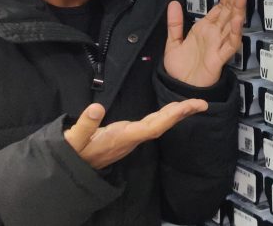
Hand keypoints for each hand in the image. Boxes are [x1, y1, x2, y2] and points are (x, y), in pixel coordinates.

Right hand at [64, 101, 208, 169]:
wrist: (71, 168)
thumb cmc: (73, 153)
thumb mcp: (74, 139)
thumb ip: (85, 125)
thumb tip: (97, 108)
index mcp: (123, 137)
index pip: (152, 127)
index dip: (171, 117)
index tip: (187, 108)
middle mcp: (131, 138)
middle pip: (161, 125)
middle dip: (181, 114)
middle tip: (201, 103)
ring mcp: (131, 137)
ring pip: (158, 125)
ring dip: (175, 114)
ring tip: (192, 104)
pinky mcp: (127, 135)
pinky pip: (152, 125)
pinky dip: (164, 116)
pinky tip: (172, 111)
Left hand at [164, 0, 247, 87]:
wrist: (179, 88)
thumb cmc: (179, 68)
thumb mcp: (173, 41)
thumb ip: (174, 23)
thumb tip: (174, 2)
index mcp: (205, 29)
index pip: (219, 7)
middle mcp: (214, 34)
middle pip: (228, 10)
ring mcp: (219, 45)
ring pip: (232, 23)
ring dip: (238, 8)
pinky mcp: (220, 58)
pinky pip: (230, 44)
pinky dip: (234, 32)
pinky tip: (237, 20)